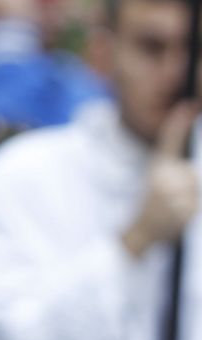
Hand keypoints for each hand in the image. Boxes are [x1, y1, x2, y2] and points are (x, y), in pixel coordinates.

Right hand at [121, 103, 200, 258]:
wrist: (142, 233)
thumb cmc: (154, 207)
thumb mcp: (160, 183)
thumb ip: (178, 171)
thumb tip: (192, 169)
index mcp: (158, 168)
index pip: (170, 140)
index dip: (179, 123)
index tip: (188, 106)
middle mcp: (163, 177)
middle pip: (195, 172)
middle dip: (192, 184)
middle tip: (178, 197)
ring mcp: (172, 193)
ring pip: (197, 187)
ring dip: (194, 200)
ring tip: (179, 208)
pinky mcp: (181, 208)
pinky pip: (198, 203)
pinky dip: (194, 210)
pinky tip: (180, 216)